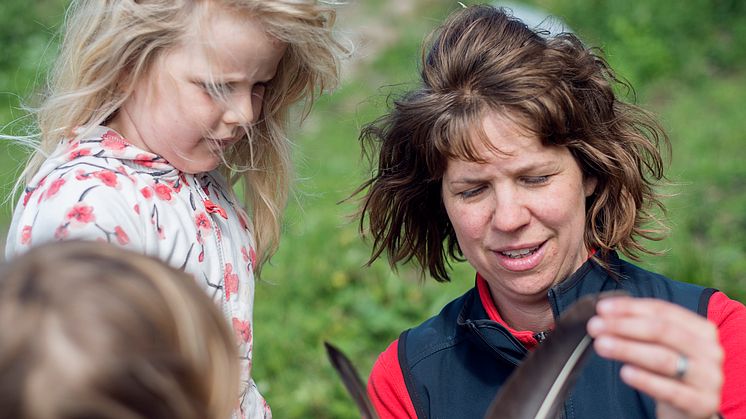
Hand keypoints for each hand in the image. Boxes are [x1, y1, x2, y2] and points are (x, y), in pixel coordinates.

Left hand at [587, 296, 722, 418]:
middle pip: (662, 331)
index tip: (601, 308)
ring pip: (663, 359)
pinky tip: (624, 372)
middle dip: (624, 326)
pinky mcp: (702, 403)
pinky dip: (645, 379)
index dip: (630, 308)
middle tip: (595, 326)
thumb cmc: (670, 371)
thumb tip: (604, 312)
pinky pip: (670, 390)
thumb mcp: (661, 346)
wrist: (690, 408)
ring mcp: (708, 378)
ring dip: (627, 349)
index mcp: (701, 330)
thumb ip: (639, 328)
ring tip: (601, 345)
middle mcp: (709, 350)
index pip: (663, 311)